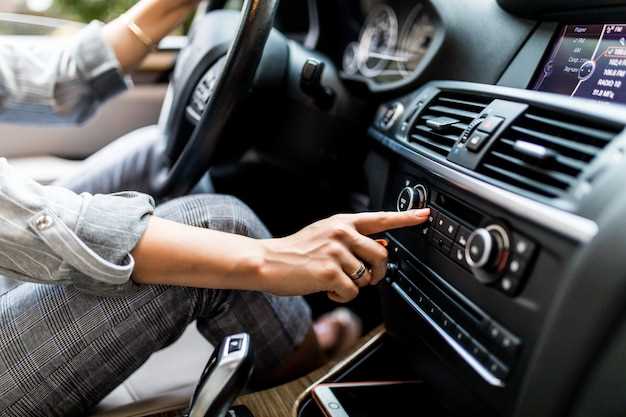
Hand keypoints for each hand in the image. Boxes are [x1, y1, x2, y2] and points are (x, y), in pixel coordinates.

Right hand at [259, 209, 429, 302]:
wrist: (269, 261)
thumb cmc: (296, 251)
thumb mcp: (326, 236)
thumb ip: (353, 240)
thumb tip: (383, 247)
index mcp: (343, 222)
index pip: (380, 218)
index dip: (406, 218)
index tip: (425, 215)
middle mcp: (341, 233)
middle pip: (381, 256)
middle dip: (377, 273)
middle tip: (364, 278)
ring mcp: (336, 252)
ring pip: (366, 278)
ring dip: (353, 286)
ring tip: (334, 281)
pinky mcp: (329, 272)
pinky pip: (352, 292)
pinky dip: (341, 296)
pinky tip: (327, 289)